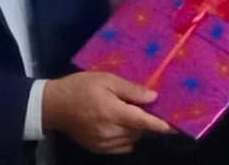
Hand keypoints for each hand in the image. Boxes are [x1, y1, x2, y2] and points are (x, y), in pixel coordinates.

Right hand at [42, 71, 172, 153]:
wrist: (53, 106)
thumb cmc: (80, 87)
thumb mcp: (106, 80)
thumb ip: (130, 90)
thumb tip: (153, 98)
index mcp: (112, 113)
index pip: (143, 122)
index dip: (161, 125)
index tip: (175, 125)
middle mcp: (110, 132)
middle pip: (140, 131)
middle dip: (147, 121)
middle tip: (147, 106)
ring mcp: (104, 143)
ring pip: (132, 139)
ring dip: (136, 128)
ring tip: (130, 112)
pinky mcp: (98, 149)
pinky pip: (122, 146)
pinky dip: (127, 136)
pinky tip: (120, 123)